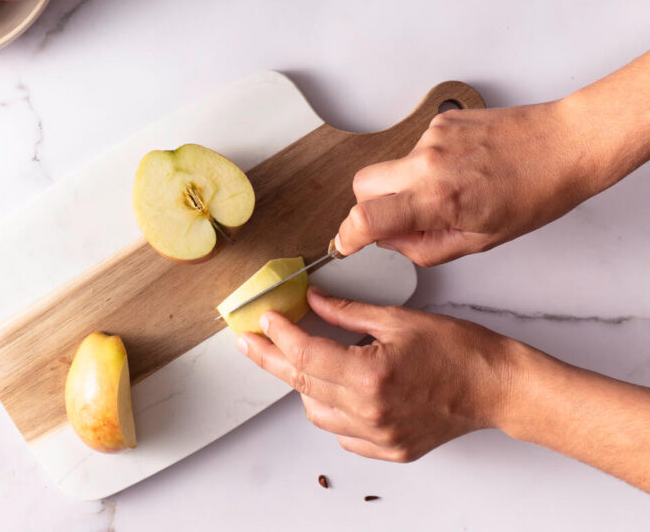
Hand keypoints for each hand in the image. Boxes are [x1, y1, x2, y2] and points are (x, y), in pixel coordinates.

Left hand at [237, 287, 520, 461]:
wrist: (499, 387)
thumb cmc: (459, 350)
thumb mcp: (398, 318)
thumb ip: (346, 312)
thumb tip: (311, 301)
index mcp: (370, 374)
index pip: (304, 354)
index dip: (277, 335)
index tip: (263, 320)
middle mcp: (370, 410)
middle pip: (301, 383)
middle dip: (271, 358)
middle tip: (251, 341)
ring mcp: (379, 435)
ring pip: (316, 412)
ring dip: (305, 385)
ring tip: (310, 360)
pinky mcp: (390, 449)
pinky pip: (342, 433)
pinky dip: (333, 411)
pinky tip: (341, 389)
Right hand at [337, 50, 649, 266]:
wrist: (566, 144)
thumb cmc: (536, 193)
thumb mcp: (481, 241)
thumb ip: (426, 248)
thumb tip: (393, 244)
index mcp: (438, 199)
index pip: (366, 218)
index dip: (347, 236)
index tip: (346, 243)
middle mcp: (428, 164)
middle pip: (362, 185)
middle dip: (370, 205)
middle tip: (400, 218)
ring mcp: (432, 138)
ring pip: (391, 167)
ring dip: (407, 184)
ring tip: (453, 190)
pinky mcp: (441, 120)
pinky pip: (416, 149)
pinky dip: (429, 164)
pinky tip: (463, 169)